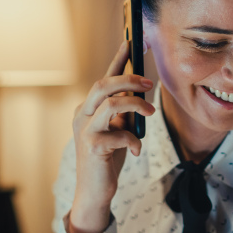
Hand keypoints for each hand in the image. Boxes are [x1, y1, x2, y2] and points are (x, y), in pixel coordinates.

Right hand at [68, 41, 154, 232]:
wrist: (94, 191)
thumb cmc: (108, 158)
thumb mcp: (117, 129)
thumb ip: (124, 112)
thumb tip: (142, 90)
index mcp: (88, 108)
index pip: (103, 78)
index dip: (117, 59)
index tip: (130, 41)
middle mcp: (82, 114)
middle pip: (103, 85)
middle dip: (129, 78)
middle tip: (149, 83)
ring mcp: (85, 130)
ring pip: (111, 104)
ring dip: (136, 104)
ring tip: (150, 112)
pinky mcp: (93, 146)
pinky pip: (120, 133)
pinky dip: (134, 140)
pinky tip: (137, 150)